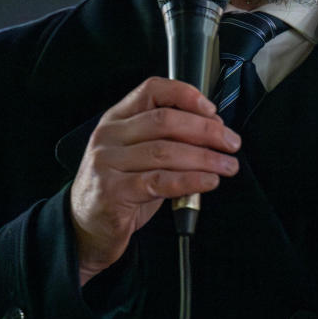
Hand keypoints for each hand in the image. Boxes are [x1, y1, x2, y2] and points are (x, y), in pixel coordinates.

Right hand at [69, 77, 240, 285]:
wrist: (87, 228)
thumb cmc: (120, 187)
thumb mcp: (139, 154)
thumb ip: (169, 139)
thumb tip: (214, 130)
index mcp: (117, 119)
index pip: (152, 90)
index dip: (186, 95)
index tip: (212, 110)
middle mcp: (109, 136)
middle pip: (165, 121)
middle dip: (206, 131)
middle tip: (231, 143)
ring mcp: (107, 163)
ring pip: (165, 152)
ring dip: (205, 158)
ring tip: (227, 165)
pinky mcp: (113, 192)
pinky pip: (160, 181)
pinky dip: (190, 180)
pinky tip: (208, 182)